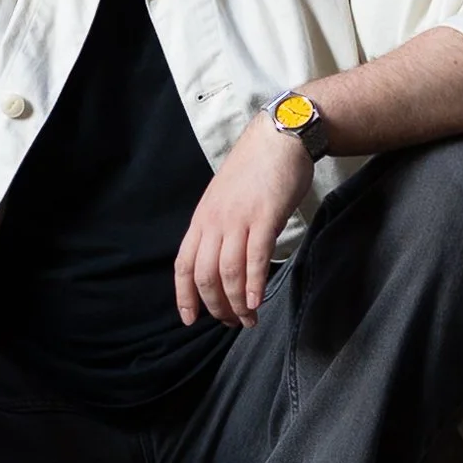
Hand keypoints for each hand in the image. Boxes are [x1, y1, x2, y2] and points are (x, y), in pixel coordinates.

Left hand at [174, 118, 314, 326]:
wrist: (278, 139)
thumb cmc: (255, 170)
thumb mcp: (224, 199)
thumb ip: (220, 228)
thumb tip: (222, 260)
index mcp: (202, 219)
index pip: (184, 265)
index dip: (184, 296)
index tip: (191, 319)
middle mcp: (215, 222)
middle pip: (205, 275)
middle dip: (216, 306)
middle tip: (232, 323)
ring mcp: (238, 220)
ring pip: (228, 272)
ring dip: (237, 303)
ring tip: (248, 319)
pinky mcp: (264, 217)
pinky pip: (254, 257)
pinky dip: (254, 284)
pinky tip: (257, 301)